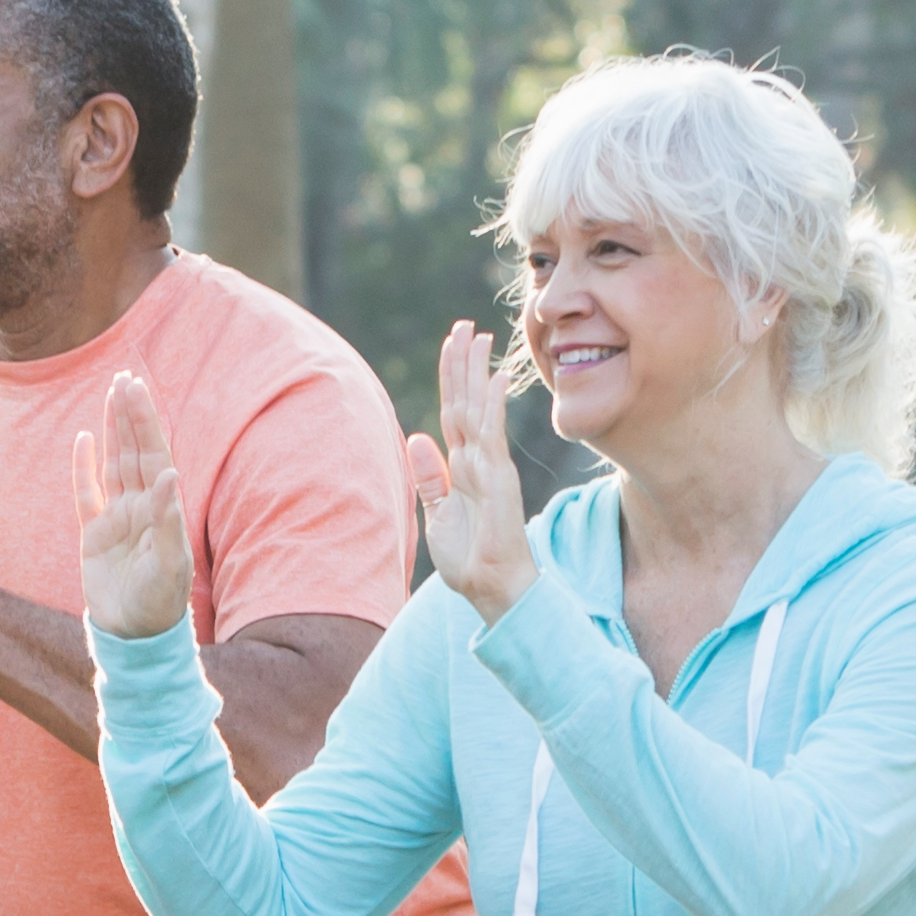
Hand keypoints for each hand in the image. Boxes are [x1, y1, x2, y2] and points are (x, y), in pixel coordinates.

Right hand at [68, 371, 189, 641]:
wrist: (132, 636)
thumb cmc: (159, 603)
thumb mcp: (168, 563)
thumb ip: (167, 519)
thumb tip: (169, 474)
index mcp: (162, 509)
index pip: (153, 454)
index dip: (145, 421)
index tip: (136, 388)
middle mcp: (141, 508)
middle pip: (135, 451)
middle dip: (130, 415)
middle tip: (124, 378)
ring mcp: (117, 519)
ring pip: (114, 464)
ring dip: (114, 430)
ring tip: (112, 395)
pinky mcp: (94, 535)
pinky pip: (87, 494)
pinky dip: (84, 467)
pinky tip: (85, 440)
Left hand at [404, 323, 538, 619]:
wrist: (493, 589)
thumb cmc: (471, 558)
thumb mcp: (438, 513)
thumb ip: (430, 477)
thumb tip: (415, 437)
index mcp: (463, 467)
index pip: (454, 413)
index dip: (450, 380)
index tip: (451, 346)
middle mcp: (479, 460)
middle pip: (467, 402)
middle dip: (463, 363)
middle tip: (464, 326)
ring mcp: (491, 466)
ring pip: (480, 409)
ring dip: (476, 372)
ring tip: (477, 336)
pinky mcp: (499, 478)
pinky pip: (492, 434)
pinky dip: (492, 405)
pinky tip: (493, 377)